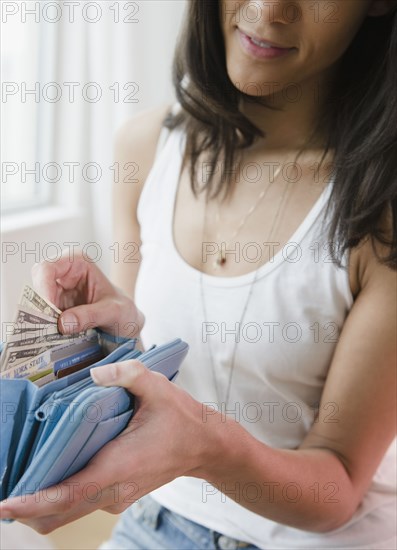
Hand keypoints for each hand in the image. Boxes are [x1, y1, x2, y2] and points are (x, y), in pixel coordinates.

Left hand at [0, 360, 212, 533]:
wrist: (204, 446)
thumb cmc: (181, 418)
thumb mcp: (159, 387)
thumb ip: (128, 374)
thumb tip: (94, 373)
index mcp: (119, 466)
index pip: (69, 493)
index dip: (34, 502)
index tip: (5, 504)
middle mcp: (114, 490)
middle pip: (58, 514)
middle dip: (26, 508)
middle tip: (3, 488)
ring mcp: (115, 498)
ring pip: (66, 513)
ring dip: (39, 504)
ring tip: (19, 478)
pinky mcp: (116, 496)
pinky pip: (79, 504)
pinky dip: (57, 498)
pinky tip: (49, 473)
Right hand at [31, 250, 144, 337]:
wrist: (128, 323)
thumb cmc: (124, 310)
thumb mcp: (114, 312)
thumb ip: (91, 315)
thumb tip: (62, 324)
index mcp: (77, 262)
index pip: (47, 268)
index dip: (43, 288)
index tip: (50, 312)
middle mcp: (63, 274)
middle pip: (38, 286)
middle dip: (42, 308)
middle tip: (51, 328)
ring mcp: (57, 292)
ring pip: (37, 304)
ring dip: (43, 321)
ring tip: (56, 337)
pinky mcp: (55, 310)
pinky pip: (42, 318)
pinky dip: (46, 328)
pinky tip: (56, 339)